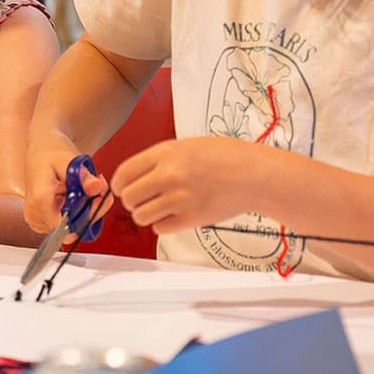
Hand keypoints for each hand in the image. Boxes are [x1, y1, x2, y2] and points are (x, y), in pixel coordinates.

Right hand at [22, 130, 107, 238]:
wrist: (40, 149)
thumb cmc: (50, 151)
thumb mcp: (68, 158)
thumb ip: (83, 175)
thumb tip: (97, 188)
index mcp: (39, 199)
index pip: (66, 225)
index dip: (88, 214)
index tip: (98, 198)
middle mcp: (34, 214)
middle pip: (72, 227)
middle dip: (90, 209)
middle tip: (95, 186)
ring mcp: (37, 220)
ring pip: (72, 227)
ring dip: (85, 209)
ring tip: (84, 188)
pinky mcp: (42, 222)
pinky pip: (68, 224)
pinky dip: (77, 211)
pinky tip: (76, 195)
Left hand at [110, 136, 263, 236]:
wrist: (255, 175)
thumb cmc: (226, 156)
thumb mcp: (188, 145)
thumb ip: (161, 158)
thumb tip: (135, 175)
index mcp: (166, 153)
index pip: (123, 173)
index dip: (118, 184)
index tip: (120, 188)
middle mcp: (169, 175)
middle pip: (128, 197)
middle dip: (131, 201)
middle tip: (142, 200)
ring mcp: (180, 198)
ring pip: (140, 216)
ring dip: (146, 214)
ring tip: (159, 208)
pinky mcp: (192, 218)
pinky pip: (160, 228)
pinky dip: (163, 225)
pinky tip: (174, 216)